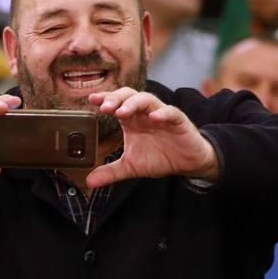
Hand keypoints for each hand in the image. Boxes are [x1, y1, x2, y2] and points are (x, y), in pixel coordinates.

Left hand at [83, 89, 218, 188]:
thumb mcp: (131, 167)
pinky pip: (170, 112)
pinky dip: (162, 113)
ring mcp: (161, 114)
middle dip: (116, 99)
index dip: (104, 99)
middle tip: (104, 107)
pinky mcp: (178, 120)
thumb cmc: (160, 157)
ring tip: (122, 112)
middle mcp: (144, 113)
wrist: (188, 163)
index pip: (116, 103)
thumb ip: (111, 172)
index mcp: (132, 120)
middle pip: (129, 96)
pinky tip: (154, 117)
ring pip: (147, 99)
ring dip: (133, 103)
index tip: (91, 100)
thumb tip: (89, 182)